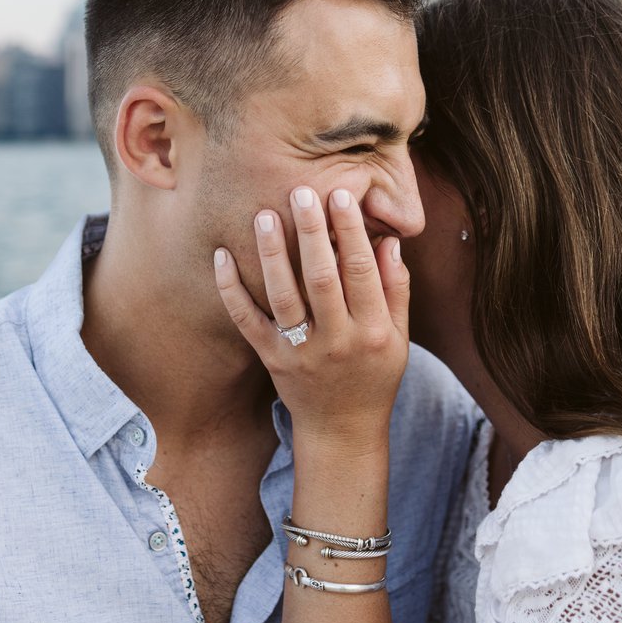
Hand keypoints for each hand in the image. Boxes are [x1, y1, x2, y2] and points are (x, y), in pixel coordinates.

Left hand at [214, 186, 409, 452]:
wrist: (341, 431)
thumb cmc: (375, 376)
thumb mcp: (399, 337)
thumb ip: (396, 288)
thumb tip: (389, 240)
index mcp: (374, 332)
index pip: (362, 271)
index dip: (352, 231)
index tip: (341, 195)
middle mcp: (337, 341)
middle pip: (322, 278)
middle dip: (313, 233)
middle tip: (301, 191)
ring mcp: (300, 352)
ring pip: (284, 297)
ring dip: (273, 254)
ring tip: (265, 215)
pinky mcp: (271, 359)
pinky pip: (247, 321)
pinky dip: (232, 289)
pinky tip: (222, 256)